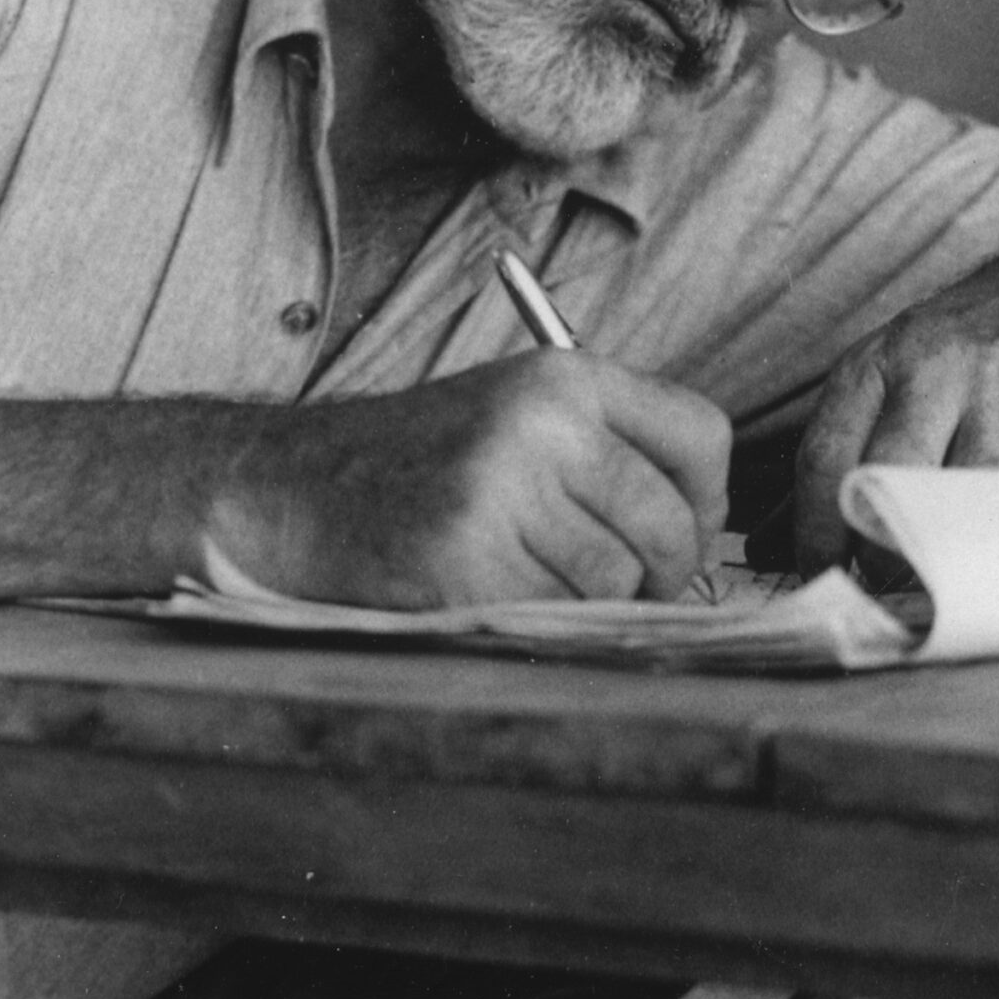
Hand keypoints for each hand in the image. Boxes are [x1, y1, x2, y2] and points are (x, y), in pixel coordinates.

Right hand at [211, 352, 730, 607]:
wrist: (292, 487)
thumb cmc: (420, 463)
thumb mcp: (517, 414)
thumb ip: (607, 448)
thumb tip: (704, 528)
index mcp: (563, 377)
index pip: (702, 435)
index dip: (706, 500)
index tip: (683, 528)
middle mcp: (541, 424)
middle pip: (671, 524)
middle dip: (663, 574)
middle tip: (630, 587)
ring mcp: (501, 493)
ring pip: (617, 581)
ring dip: (592, 603)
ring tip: (540, 582)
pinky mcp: (465, 564)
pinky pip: (554, 617)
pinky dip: (538, 622)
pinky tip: (493, 595)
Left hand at [793, 223, 998, 574]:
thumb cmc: (976, 344)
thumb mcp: (897, 373)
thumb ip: (840, 454)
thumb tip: (768, 545)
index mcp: (878, 361)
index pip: (824, 457)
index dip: (814, 533)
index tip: (818, 580)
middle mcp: (933, 368)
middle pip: (886, 477)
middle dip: (876, 550)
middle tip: (877, 593)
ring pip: (959, 493)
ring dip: (941, 553)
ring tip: (932, 583)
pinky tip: (991, 556)